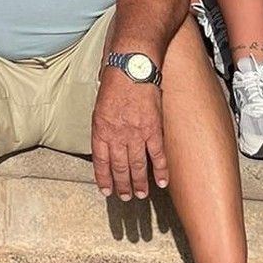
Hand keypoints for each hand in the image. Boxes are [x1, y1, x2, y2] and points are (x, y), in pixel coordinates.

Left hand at [91, 70, 167, 200]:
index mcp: (100, 128)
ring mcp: (136, 133)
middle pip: (119, 167)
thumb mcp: (100, 102)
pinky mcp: (153, 129)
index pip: (100, 161)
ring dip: (139, 183)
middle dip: (122, 185)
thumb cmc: (115, 79)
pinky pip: (157, 155)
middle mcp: (116, 134)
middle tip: (125, 197)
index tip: (106, 191)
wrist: (133, 65)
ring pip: (137, 166)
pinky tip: (162, 183)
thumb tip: (106, 140)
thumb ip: (103, 124)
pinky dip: (160, 171)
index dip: (103, 178)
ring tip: (140, 195)